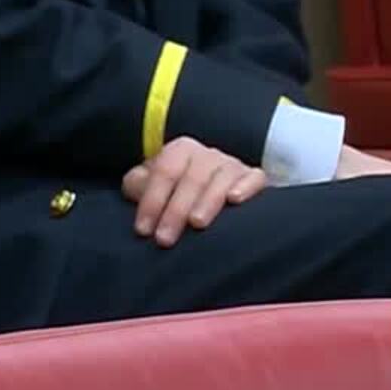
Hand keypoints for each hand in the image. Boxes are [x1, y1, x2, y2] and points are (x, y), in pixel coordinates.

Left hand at [121, 136, 265, 246]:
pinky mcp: (254, 178)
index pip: (164, 172)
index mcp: (181, 150)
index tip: (143, 230)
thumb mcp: (151, 186)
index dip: (152, 201)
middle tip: (165, 239)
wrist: (206, 193)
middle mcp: (207, 154)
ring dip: (208, 201)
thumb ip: (138, 184)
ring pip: (221, 179)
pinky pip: (254, 178)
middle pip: (192, 178)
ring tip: (197, 224)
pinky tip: (235, 200)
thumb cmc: (175, 192)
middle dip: (176, 210)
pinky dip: (245, 187)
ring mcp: (232, 165)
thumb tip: (136, 186)